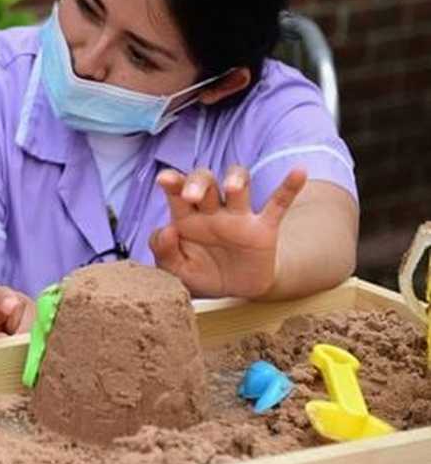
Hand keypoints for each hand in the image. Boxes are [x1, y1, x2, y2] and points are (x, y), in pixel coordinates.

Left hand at [149, 165, 306, 298]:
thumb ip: (164, 251)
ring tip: (233, 187)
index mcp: (186, 217)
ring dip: (236, 180)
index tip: (164, 180)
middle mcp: (211, 210)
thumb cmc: (201, 274)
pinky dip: (289, 188)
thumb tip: (167, 230)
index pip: (177, 190)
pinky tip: (299, 171)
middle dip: (198, 182)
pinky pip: (278, 204)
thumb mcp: (176, 271)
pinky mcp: (264, 228)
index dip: (172, 181)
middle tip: (192, 196)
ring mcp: (239, 216)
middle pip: (205, 181)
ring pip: (239, 184)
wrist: (237, 291)